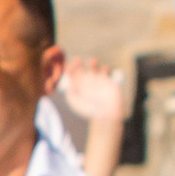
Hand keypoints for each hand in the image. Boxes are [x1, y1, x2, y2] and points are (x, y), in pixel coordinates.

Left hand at [55, 54, 127, 169]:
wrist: (105, 115)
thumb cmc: (89, 110)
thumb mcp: (75, 102)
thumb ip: (70, 92)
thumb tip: (67, 84)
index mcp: (78, 88)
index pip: (71, 77)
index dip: (68, 70)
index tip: (66, 65)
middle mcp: (86, 84)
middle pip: (80, 71)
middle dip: (77, 64)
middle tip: (77, 59)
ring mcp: (97, 82)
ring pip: (94, 69)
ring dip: (93, 63)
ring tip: (93, 60)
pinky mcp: (107, 82)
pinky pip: (106, 72)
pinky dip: (106, 69)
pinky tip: (105, 69)